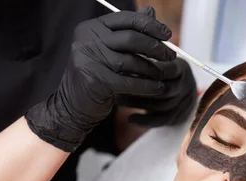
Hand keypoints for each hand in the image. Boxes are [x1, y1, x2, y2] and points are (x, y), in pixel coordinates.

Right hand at [25, 7, 174, 151]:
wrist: (73, 104)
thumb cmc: (97, 75)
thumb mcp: (111, 50)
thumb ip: (129, 31)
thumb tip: (151, 11)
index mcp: (91, 27)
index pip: (126, 19)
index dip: (150, 25)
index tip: (168, 34)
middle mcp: (87, 39)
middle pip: (131, 39)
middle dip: (155, 47)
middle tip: (171, 56)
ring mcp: (87, 59)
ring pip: (130, 62)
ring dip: (151, 69)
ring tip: (163, 74)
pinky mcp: (93, 80)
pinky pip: (127, 82)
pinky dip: (146, 86)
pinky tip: (158, 88)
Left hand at [117, 57, 197, 127]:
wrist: (180, 86)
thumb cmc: (162, 69)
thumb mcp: (159, 59)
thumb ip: (146, 60)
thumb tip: (121, 59)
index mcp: (182, 68)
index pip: (166, 70)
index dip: (145, 71)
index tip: (124, 69)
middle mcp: (186, 86)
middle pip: (164, 90)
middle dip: (140, 89)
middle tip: (119, 85)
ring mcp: (184, 103)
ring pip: (161, 106)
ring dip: (138, 104)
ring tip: (119, 100)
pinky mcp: (178, 117)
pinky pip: (161, 121)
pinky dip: (144, 121)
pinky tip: (129, 118)